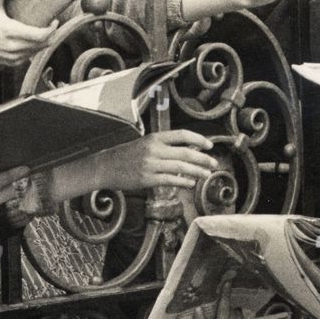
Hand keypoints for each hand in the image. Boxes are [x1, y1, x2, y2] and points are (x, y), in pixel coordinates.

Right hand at [0, 0, 56, 67]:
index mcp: (11, 32)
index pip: (40, 36)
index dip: (51, 30)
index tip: (55, 20)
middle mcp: (14, 47)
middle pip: (43, 44)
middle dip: (51, 35)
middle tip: (53, 24)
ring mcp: (13, 57)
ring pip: (37, 51)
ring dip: (44, 42)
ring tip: (46, 30)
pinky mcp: (11, 62)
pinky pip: (29, 56)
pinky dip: (35, 48)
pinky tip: (34, 40)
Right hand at [82, 130, 217, 192]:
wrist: (105, 166)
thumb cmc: (125, 155)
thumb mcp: (144, 143)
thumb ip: (162, 146)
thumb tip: (185, 151)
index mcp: (154, 137)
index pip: (182, 135)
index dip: (198, 139)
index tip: (209, 145)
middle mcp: (154, 149)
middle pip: (186, 152)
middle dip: (203, 158)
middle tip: (214, 163)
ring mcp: (151, 165)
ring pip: (181, 167)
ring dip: (197, 171)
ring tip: (207, 174)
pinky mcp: (147, 179)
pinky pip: (171, 180)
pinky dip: (184, 182)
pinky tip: (191, 183)